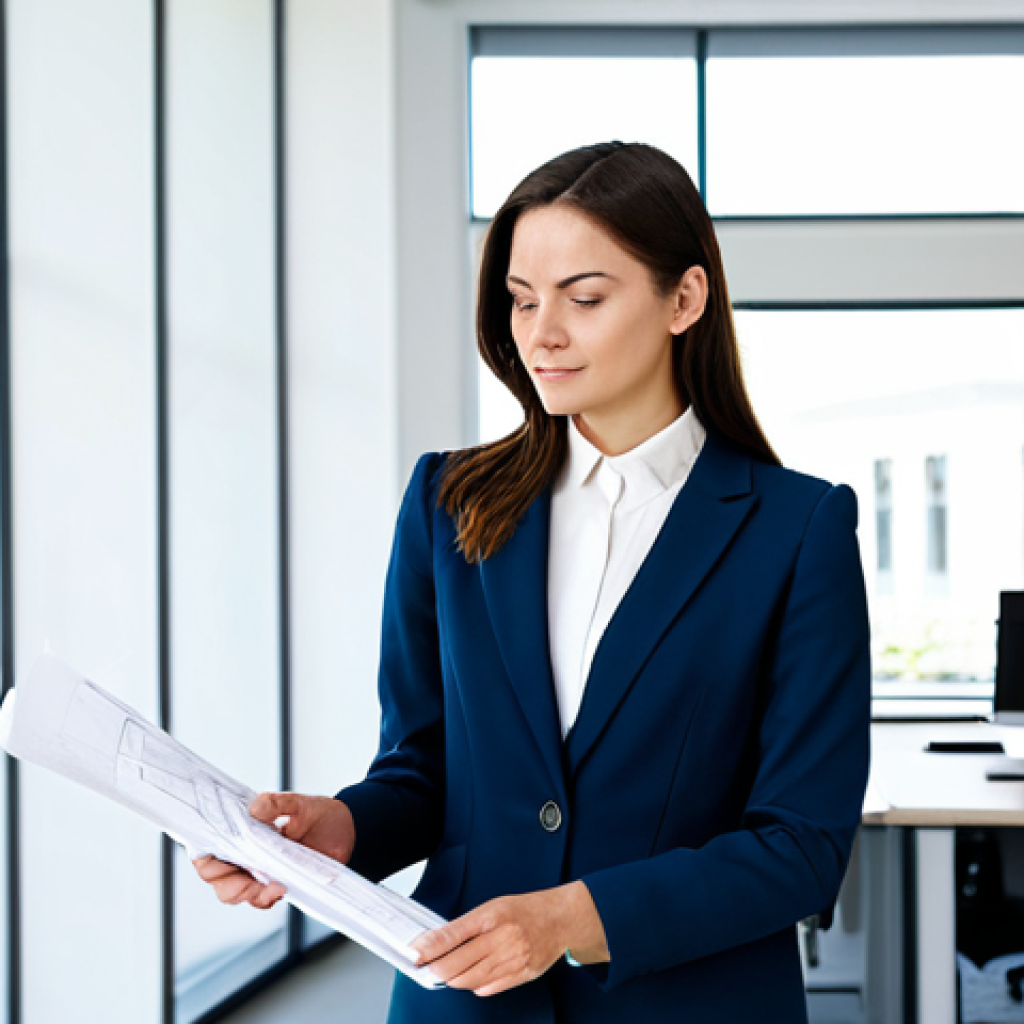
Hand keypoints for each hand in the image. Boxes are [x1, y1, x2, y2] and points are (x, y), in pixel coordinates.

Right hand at [192, 792, 355, 909]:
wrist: (346, 830)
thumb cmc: (317, 813)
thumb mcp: (298, 803)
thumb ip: (277, 803)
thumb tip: (257, 807)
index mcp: (241, 830)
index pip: (209, 849)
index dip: (206, 860)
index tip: (219, 863)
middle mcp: (245, 853)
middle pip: (219, 879)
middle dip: (232, 885)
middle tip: (253, 882)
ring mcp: (259, 871)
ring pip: (237, 893)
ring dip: (252, 894)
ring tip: (275, 887)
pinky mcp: (275, 883)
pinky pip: (261, 898)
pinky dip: (267, 897)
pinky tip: (282, 888)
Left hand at [410, 881, 608, 996]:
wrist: (561, 919)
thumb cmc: (525, 910)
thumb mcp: (493, 907)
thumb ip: (466, 926)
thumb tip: (436, 944)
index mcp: (492, 915)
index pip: (452, 934)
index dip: (429, 948)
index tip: (415, 955)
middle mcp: (502, 937)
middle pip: (457, 963)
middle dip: (437, 969)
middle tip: (427, 969)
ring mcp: (513, 958)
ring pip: (470, 980)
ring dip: (454, 979)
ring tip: (448, 973)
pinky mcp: (522, 975)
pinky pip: (489, 988)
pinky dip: (475, 986)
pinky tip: (472, 977)